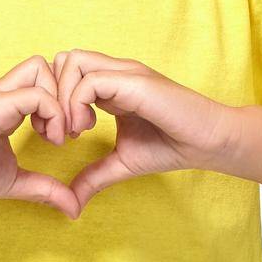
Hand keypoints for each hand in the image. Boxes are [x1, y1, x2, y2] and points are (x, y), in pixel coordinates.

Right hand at [0, 55, 80, 218]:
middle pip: (45, 64)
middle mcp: (1, 91)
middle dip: (66, 93)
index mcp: (5, 103)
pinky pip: (36, 94)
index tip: (63, 137)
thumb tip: (74, 208)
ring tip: (56, 136)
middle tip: (68, 131)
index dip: (62, 102)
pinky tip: (48, 139)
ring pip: (41, 68)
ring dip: (60, 101)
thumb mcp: (15, 180)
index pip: (43, 79)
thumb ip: (45, 188)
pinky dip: (53, 114)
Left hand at [53, 49, 234, 213]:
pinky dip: (76, 105)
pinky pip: (90, 80)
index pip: (66, 72)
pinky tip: (86, 130)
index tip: (61, 135)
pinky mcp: (134, 82)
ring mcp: (125, 73)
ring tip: (74, 131)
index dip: (54, 100)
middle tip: (61, 132)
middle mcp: (115, 72)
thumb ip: (94, 176)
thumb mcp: (122, 163)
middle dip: (51, 94)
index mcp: (110, 85)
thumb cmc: (172, 147)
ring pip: (72, 61)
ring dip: (62, 98)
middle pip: (63, 59)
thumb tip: (72, 203)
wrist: (210, 142)